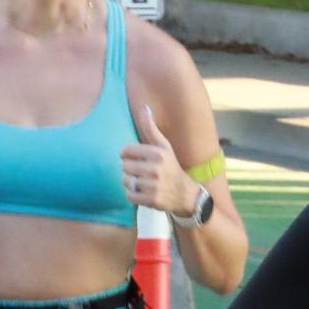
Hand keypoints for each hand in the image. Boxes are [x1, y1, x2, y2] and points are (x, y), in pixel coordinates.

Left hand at [118, 99, 190, 218]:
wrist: (184, 193)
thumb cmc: (171, 166)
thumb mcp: (164, 146)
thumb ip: (151, 128)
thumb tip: (145, 108)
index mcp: (158, 153)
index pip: (126, 151)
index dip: (127, 155)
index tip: (136, 159)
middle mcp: (155, 169)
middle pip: (124, 166)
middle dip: (130, 169)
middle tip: (141, 172)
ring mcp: (153, 186)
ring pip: (126, 181)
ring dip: (131, 182)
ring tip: (142, 182)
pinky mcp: (151, 200)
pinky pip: (129, 196)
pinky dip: (133, 195)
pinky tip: (142, 192)